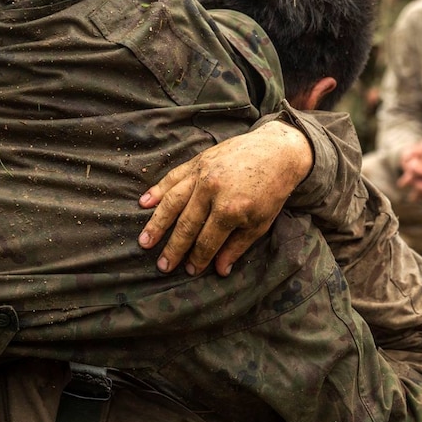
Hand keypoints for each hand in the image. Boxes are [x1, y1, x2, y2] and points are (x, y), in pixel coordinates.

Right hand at [138, 121, 312, 275]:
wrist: (277, 151)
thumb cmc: (271, 190)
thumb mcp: (260, 222)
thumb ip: (237, 246)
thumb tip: (220, 269)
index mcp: (230, 209)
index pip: (207, 241)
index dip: (198, 258)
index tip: (190, 270)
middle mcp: (212, 191)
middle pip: (186, 226)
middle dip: (173, 249)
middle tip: (162, 266)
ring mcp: (202, 174)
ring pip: (172, 202)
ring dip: (156, 223)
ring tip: (144, 241)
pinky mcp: (198, 161)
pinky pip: (173, 177)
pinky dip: (157, 190)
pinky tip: (144, 203)